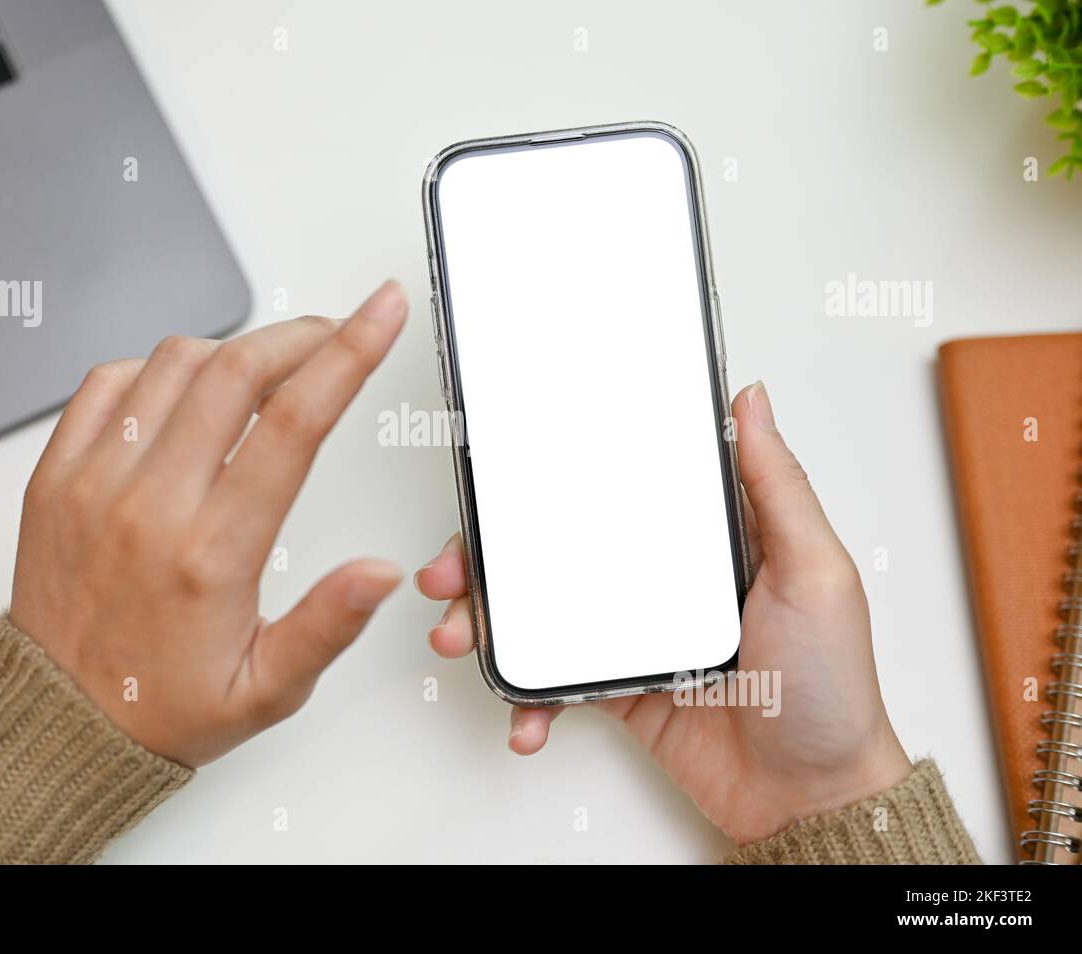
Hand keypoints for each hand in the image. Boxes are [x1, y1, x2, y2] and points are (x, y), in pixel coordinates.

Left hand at [10, 281, 407, 767]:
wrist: (56, 723)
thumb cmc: (160, 705)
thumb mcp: (268, 688)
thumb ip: (329, 624)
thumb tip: (382, 572)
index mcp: (212, 555)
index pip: (294, 423)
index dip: (349, 354)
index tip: (381, 312)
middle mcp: (149, 507)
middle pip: (236, 371)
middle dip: (301, 334)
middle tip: (334, 334)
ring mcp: (94, 484)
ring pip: (173, 363)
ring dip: (234, 348)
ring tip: (266, 369)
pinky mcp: (54, 477)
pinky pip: (106, 382)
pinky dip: (157, 367)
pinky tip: (186, 390)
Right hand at [415, 380, 912, 844]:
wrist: (811, 798)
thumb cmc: (830, 686)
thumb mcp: (814, 571)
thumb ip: (778, 486)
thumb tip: (752, 401)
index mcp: (705, 541)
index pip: (615, 493)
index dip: (551, 484)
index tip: (500, 484)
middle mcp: (662, 582)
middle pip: (558, 550)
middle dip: (492, 558)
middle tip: (454, 571)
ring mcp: (635, 637)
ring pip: (542, 614)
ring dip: (491, 624)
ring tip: (464, 636)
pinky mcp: (619, 689)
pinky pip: (555, 683)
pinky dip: (529, 699)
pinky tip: (526, 714)